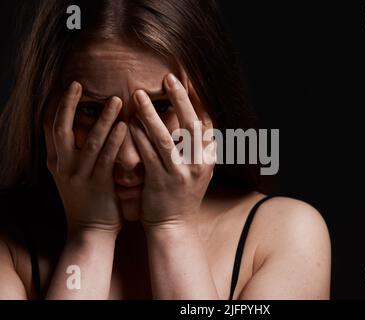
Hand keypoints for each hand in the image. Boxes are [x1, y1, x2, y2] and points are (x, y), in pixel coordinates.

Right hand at [44, 81, 126, 233]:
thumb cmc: (88, 201)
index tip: (67, 88)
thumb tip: (89, 131)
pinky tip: (124, 125)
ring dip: (103, 118)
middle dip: (69, 105)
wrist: (90, 232)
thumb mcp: (74, 176)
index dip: (58, 107)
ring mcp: (80, 176)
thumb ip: (77, 154)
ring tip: (115, 99)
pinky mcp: (98, 185)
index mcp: (56, 162)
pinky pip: (107, 158)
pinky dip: (115, 140)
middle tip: (78, 84)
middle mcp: (63, 166)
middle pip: (61, 129)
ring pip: (90, 141)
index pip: (50, 128)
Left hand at [129, 74, 215, 228]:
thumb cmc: (183, 197)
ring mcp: (180, 173)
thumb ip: (200, 149)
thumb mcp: (199, 172)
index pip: (207, 124)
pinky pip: (147, 153)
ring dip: (151, 114)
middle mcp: (198, 164)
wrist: (175, 227)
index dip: (198, 101)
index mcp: (208, 159)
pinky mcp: (161, 181)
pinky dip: (138, 136)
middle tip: (169, 77)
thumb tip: (198, 122)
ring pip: (164, 137)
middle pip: (191, 125)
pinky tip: (128, 122)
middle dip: (180, 99)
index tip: (187, 82)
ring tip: (139, 94)